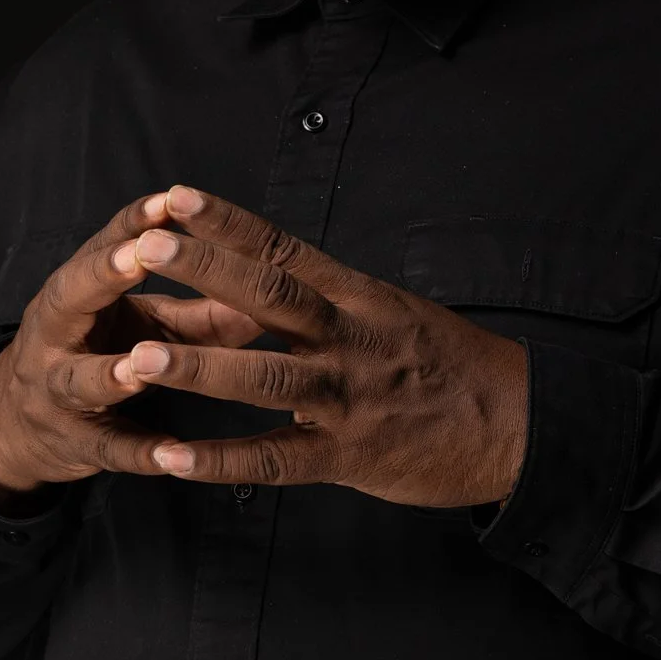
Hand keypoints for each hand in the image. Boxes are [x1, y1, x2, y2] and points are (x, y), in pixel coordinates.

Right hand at [0, 190, 265, 512]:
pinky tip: (171, 456)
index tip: (170, 199)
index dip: (135, 223)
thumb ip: (202, 308)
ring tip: (140, 365)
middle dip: (102, 276)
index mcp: (78, 291)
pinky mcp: (72, 443)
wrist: (23, 424)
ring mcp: (56, 390)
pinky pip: (107, 449)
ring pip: (78, 380)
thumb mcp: (146, 323)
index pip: (105, 245)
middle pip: (69, 297)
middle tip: (136, 256)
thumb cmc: (102, 352)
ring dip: (110, 373)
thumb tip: (272, 292)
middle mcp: (56, 333)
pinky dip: (138, 452)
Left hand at [120, 185, 529, 506]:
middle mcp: (354, 339)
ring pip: (266, 377)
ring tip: (136, 358)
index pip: (285, 249)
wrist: (523, 425)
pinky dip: (221, 461)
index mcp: (362, 298)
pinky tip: (172, 459)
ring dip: (198, 368)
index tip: (175, 198)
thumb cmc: (456, 368)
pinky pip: (277, 460)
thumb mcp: (398, 315)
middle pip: (270, 296)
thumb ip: (334, 304)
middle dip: (203, 271)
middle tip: (142, 248)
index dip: (228, 223)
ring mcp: (351, 398)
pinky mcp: (351, 456)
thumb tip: (271, 281)